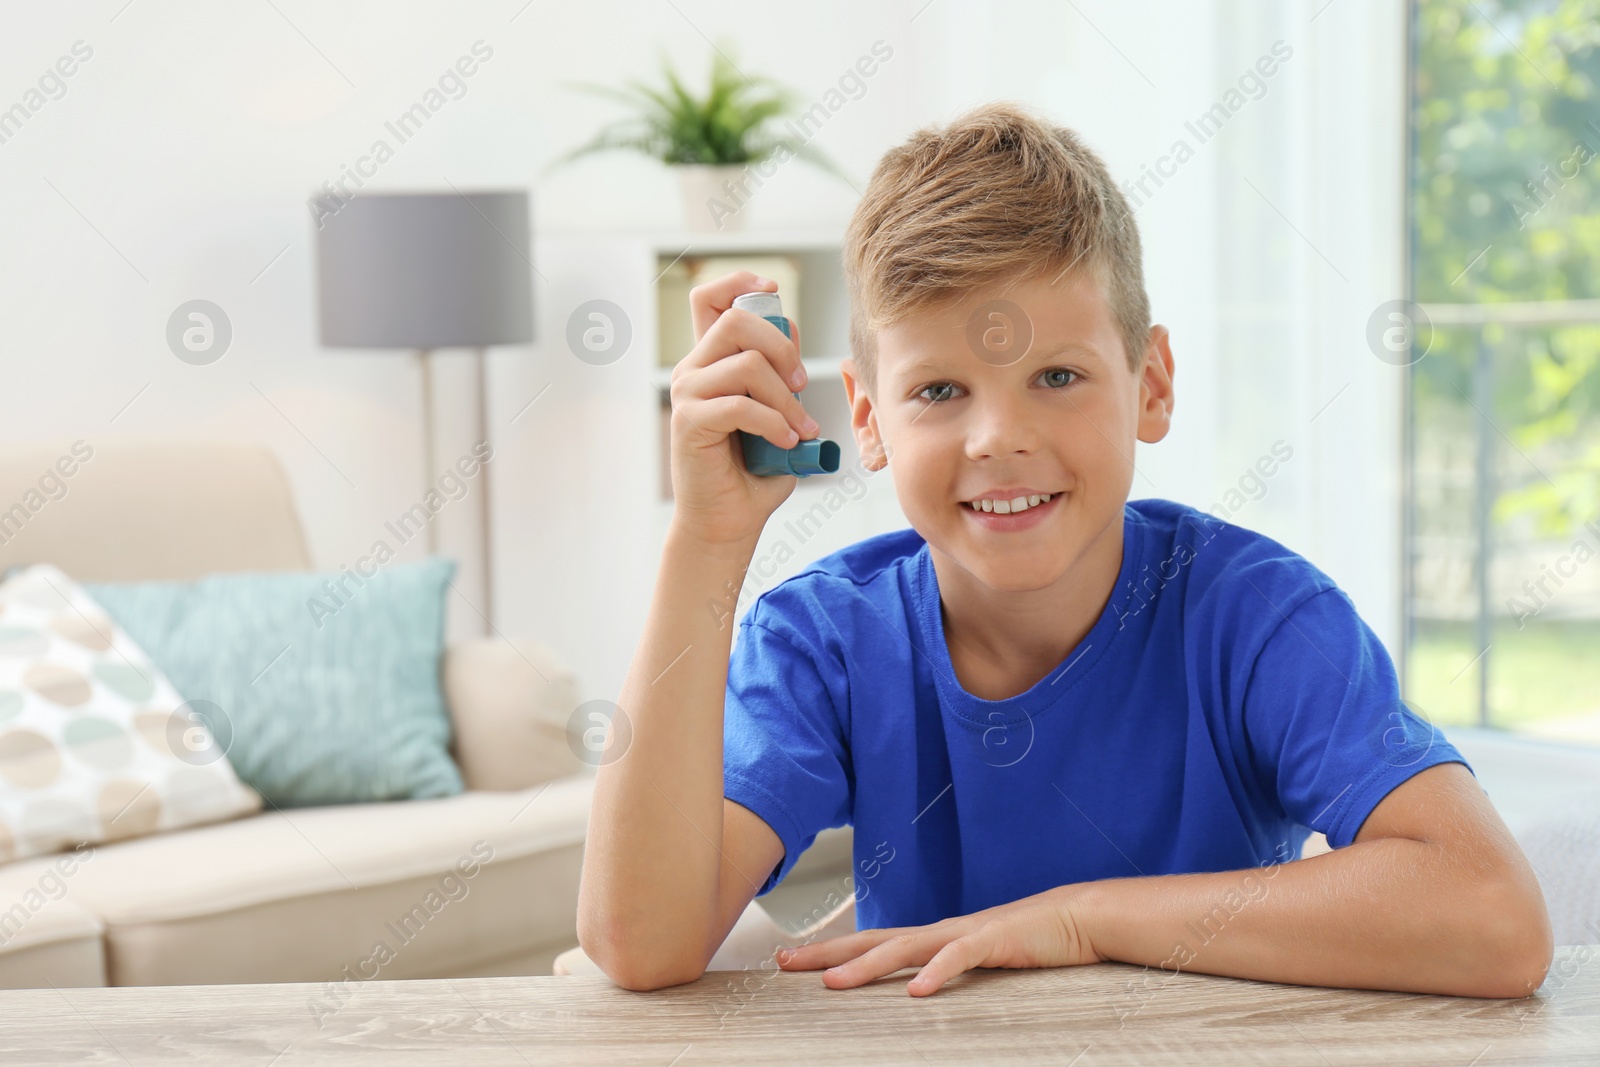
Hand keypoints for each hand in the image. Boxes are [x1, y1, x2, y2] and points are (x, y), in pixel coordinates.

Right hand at [668, 271, 821, 547]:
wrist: (729, 521)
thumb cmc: (755, 471)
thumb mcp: (777, 412)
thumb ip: (782, 375)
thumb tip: (792, 335)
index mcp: (711, 361)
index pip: (710, 299)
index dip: (740, 283)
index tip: (773, 289)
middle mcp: (693, 370)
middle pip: (737, 321)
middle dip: (782, 346)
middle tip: (802, 383)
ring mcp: (688, 394)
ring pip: (747, 363)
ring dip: (787, 396)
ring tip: (801, 426)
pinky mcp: (690, 423)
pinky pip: (741, 405)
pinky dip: (774, 422)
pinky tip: (786, 441)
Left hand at [773, 886, 1101, 995]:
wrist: (1076, 918)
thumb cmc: (1027, 940)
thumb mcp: (976, 959)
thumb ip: (946, 968)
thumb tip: (914, 987)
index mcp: (933, 937)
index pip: (871, 944)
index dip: (831, 951)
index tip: (791, 960)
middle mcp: (939, 932)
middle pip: (873, 941)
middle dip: (828, 953)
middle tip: (786, 963)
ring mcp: (964, 933)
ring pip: (906, 948)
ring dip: (867, 966)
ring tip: (834, 982)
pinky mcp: (995, 940)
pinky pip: (961, 957)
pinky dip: (938, 972)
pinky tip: (918, 990)